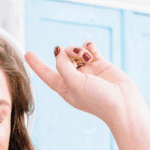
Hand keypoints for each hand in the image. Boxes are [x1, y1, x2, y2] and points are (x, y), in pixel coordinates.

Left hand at [24, 42, 138, 126]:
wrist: (122, 103)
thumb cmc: (97, 99)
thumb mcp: (74, 84)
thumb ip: (63, 66)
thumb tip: (59, 51)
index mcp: (64, 88)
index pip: (47, 75)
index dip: (37, 64)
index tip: (27, 54)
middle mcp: (74, 79)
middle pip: (62, 58)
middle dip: (66, 52)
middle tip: (74, 53)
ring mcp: (87, 71)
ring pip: (76, 52)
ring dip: (78, 49)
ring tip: (86, 55)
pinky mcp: (100, 65)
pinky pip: (90, 49)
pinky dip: (88, 46)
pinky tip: (90, 48)